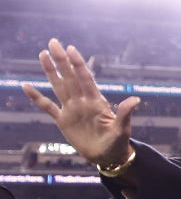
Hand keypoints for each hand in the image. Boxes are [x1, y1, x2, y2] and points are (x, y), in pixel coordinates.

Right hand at [22, 38, 139, 165]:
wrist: (108, 156)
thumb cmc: (118, 142)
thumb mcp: (122, 128)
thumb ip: (125, 113)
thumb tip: (135, 99)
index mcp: (96, 102)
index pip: (85, 78)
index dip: (78, 64)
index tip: (71, 48)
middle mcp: (82, 102)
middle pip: (69, 77)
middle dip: (62, 60)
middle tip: (53, 42)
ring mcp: (72, 110)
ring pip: (58, 86)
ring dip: (50, 71)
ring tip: (42, 54)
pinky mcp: (63, 121)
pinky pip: (47, 107)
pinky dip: (36, 97)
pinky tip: (26, 86)